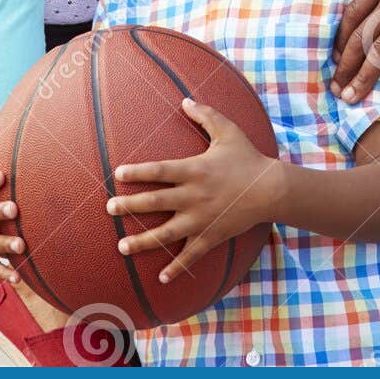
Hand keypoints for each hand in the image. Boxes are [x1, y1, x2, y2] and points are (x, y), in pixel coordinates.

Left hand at [105, 98, 279, 282]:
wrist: (271, 189)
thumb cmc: (247, 158)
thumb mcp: (228, 131)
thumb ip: (205, 115)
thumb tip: (185, 100)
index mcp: (194, 170)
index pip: (159, 170)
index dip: (137, 172)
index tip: (117, 174)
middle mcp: (193, 196)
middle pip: (155, 202)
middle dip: (129, 205)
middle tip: (108, 209)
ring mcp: (201, 219)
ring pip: (166, 233)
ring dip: (142, 241)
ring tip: (121, 246)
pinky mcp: (211, 236)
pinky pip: (190, 255)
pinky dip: (176, 268)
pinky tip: (161, 279)